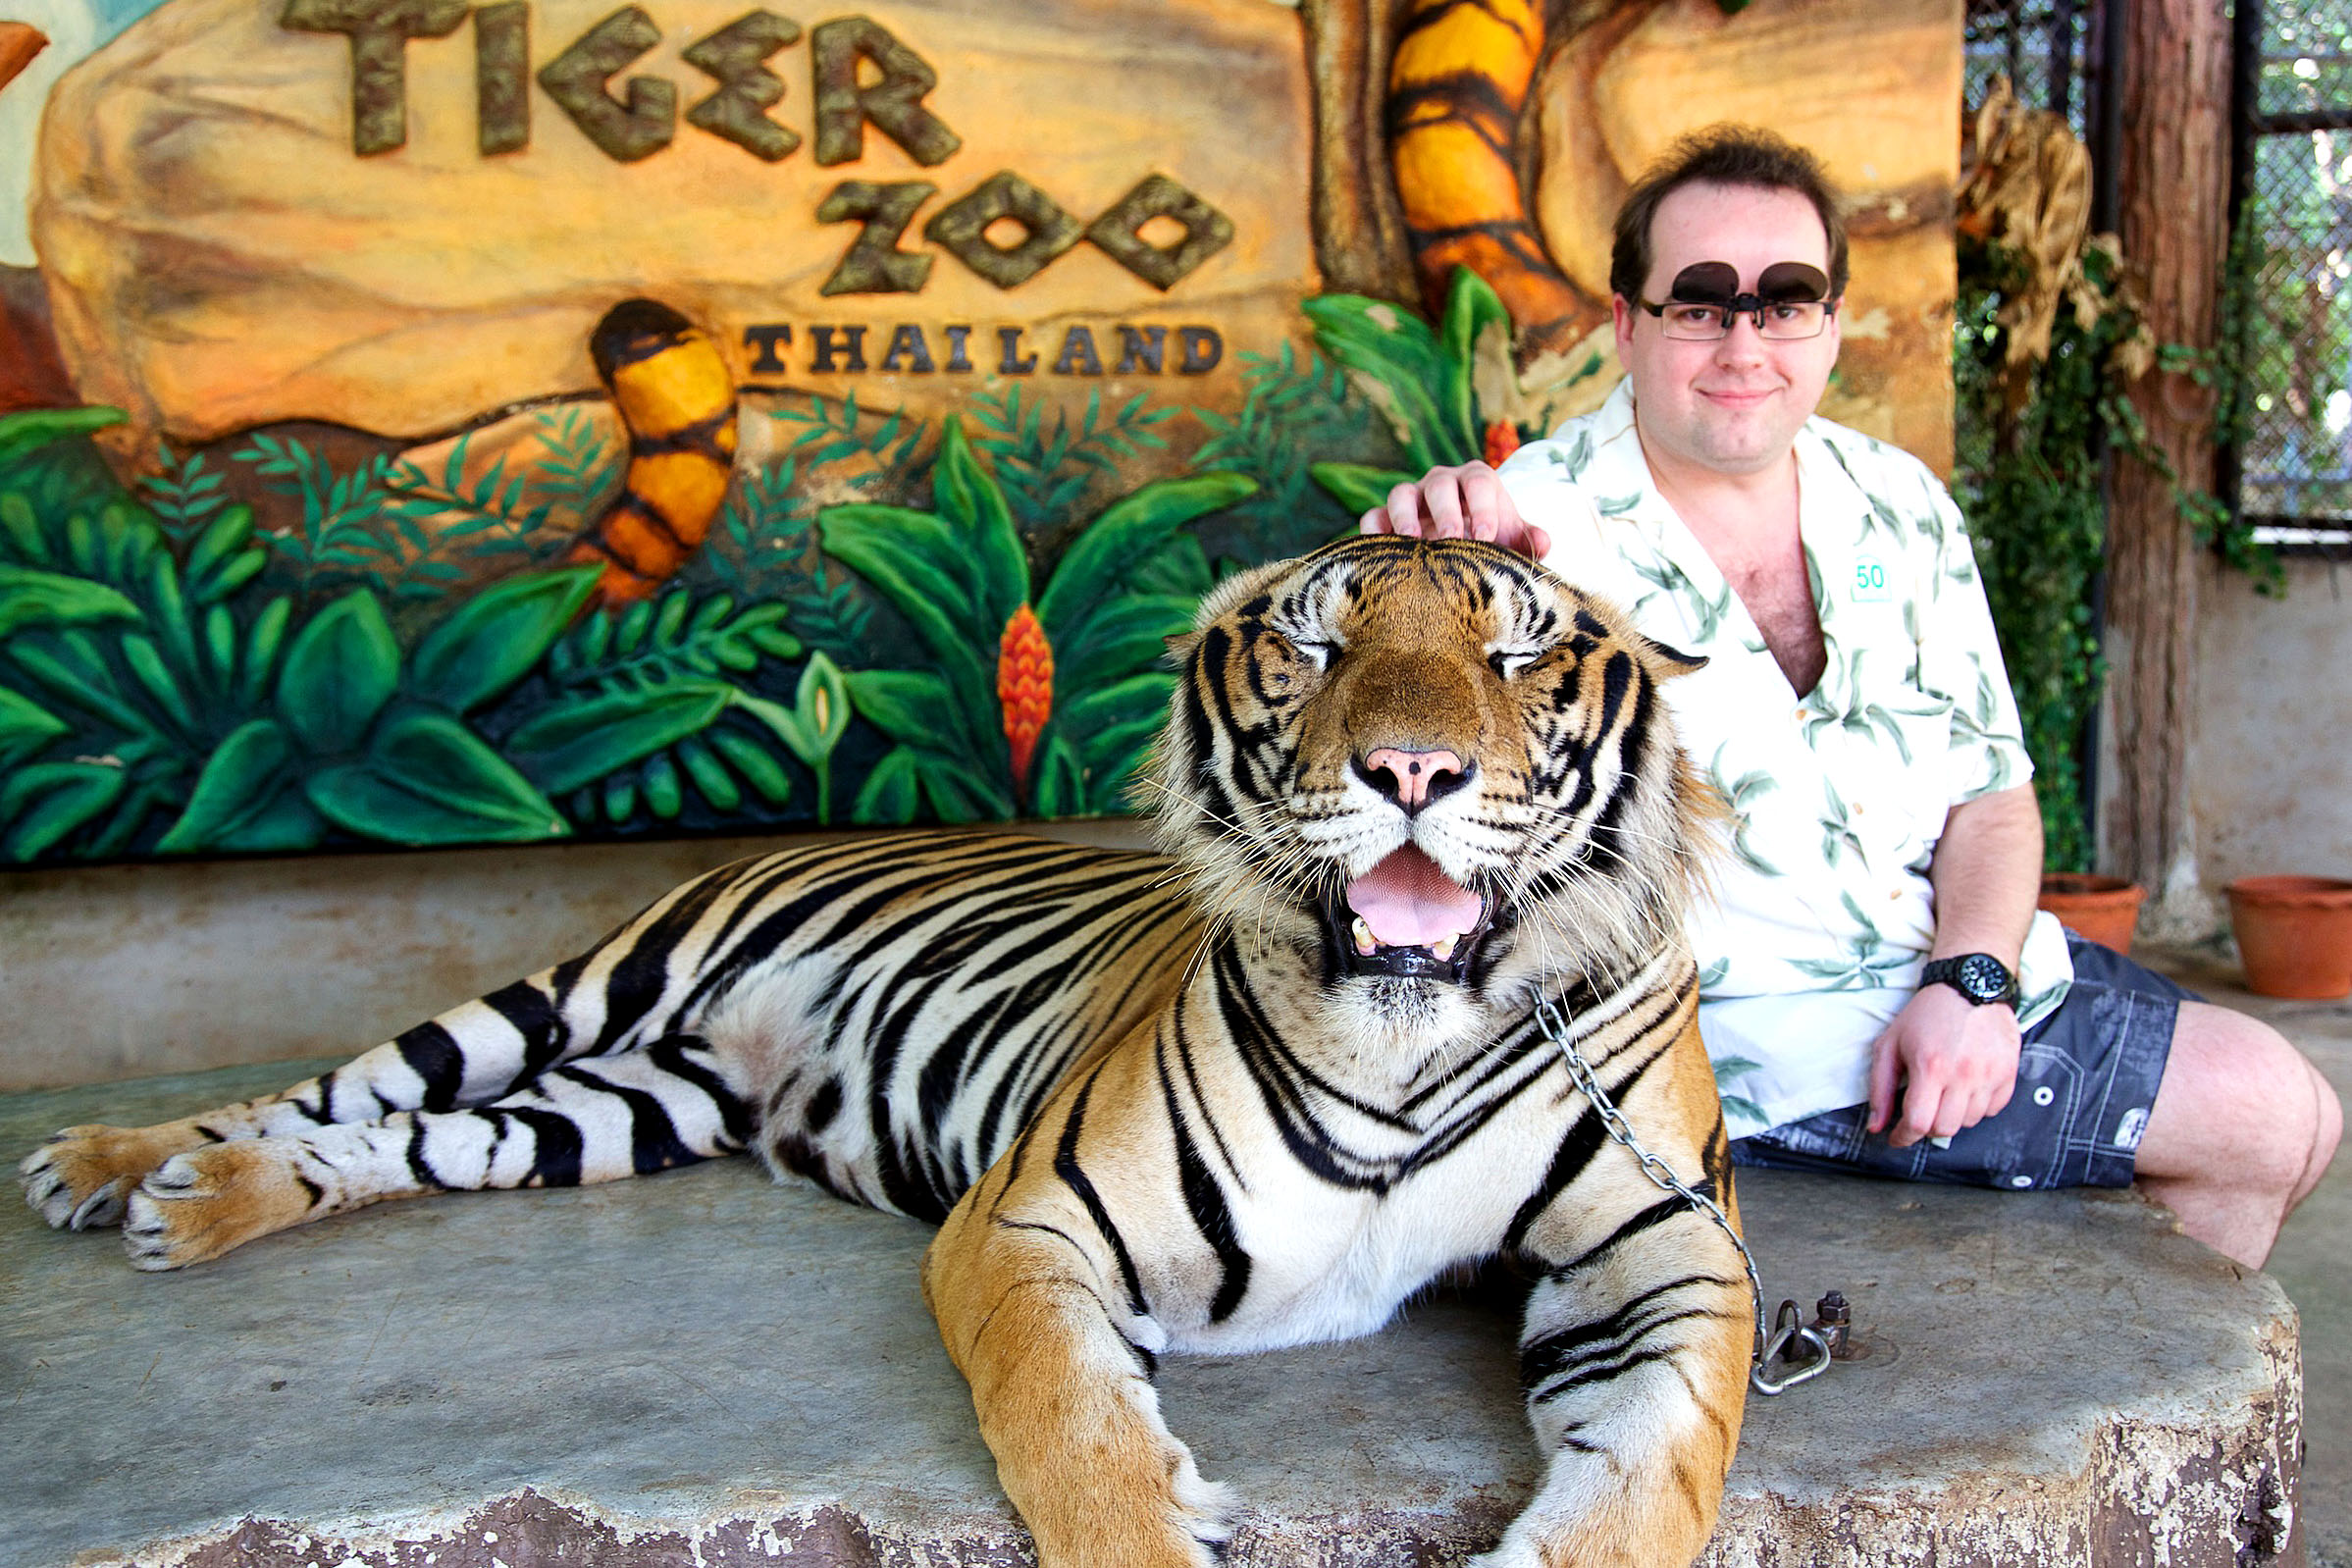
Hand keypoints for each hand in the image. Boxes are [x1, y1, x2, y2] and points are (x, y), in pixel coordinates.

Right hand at [1357, 462, 1550, 559]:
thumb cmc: (1490, 539)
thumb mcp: (1512, 539)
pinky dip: (1374, 530)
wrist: (1462, 548)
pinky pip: (1373, 516)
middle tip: (1452, 540)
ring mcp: (1411, 498)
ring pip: (1401, 494)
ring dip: (1405, 516)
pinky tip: (1381, 550)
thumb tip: (1543, 543)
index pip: (1480, 482)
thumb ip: (1530, 540)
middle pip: (1440, 485)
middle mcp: (1441, 483)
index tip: (1486, 536)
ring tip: (1412, 541)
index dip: (1483, 506)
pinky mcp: (1386, 517)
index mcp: (1476, 481)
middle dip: (1446, 511)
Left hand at [1865, 983, 2020, 1146]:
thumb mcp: (1890, 1044)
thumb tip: (1875, 1126)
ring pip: (1969, 1122)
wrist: (1969, 985)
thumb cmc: (1926, 1014)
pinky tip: (1965, 1088)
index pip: (1918, 1123)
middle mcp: (1964, 1075)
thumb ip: (1880, 1088)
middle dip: (1927, 1127)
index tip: (1897, 1137)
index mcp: (1930, 1067)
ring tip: (1943, 1092)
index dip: (1903, 1137)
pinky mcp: (2009, 1073)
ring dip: (1952, 1116)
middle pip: (1945, 1129)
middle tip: (1920, 1112)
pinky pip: (1993, 1110)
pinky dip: (1976, 1107)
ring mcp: (1991, 1075)